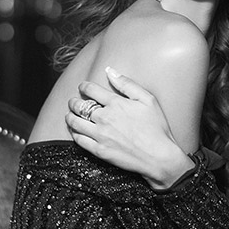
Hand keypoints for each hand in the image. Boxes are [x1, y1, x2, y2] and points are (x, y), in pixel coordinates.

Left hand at [66, 67, 194, 189]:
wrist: (158, 157)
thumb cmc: (156, 128)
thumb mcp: (147, 99)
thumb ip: (127, 84)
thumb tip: (110, 71)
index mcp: (115, 103)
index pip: (90, 90)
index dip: (83, 86)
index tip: (82, 87)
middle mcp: (104, 118)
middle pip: (79, 106)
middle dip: (73, 101)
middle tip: (73, 101)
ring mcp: (100, 135)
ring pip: (75, 122)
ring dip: (70, 116)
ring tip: (70, 115)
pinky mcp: (99, 150)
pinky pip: (79, 140)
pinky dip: (74, 133)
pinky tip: (76, 131)